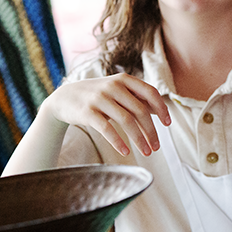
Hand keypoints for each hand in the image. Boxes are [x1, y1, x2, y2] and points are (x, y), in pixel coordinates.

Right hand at [44, 74, 170, 156]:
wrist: (64, 97)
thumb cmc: (98, 96)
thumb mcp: (117, 91)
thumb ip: (136, 98)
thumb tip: (160, 111)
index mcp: (124, 79)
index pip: (150, 92)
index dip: (162, 108)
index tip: (168, 124)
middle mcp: (113, 86)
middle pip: (140, 110)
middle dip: (151, 131)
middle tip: (156, 147)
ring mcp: (100, 98)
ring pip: (127, 121)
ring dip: (139, 139)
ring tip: (146, 152)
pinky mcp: (87, 112)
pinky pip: (107, 129)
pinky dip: (118, 142)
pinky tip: (125, 152)